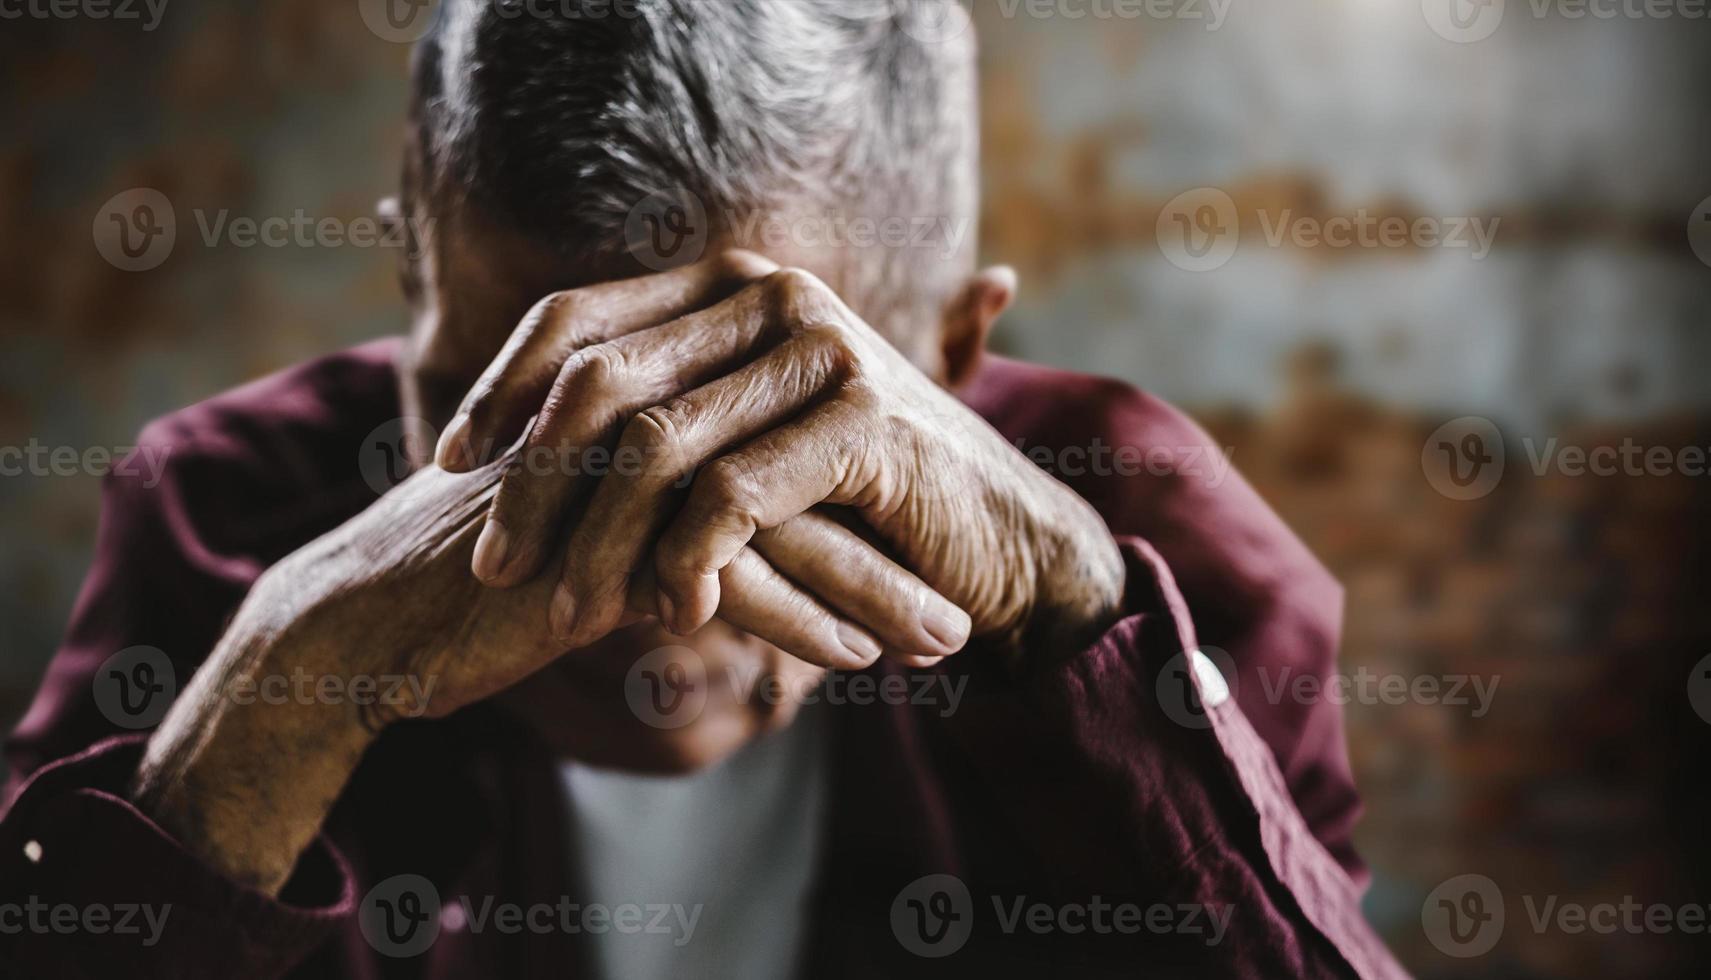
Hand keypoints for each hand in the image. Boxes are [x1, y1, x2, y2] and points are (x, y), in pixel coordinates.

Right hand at [132, 443, 957, 892]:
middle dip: (892, 539)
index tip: (934, 541)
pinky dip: (794, 622)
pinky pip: (717, 584)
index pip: (779, 433)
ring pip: (774, 528)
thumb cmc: (489, 570)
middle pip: (794, 472)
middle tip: (973, 589)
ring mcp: (613, 485)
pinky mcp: (590, 552)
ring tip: (944, 638)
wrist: (371, 616)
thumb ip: (672, 501)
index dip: (861, 491)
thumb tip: (765, 526)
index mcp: (640, 405)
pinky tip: (854, 658)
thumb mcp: (591, 521)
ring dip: (867, 587)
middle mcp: (633, 428)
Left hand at [439, 251, 1125, 657]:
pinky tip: (673, 613)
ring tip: (561, 609)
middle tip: (492, 564)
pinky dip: (689, 561)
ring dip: (596, 540)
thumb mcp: (742, 445)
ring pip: (656, 445)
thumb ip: (657, 420)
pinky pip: (735, 495)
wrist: (995, 539)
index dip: (500, 388)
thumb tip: (509, 448)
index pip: (576, 316)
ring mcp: (822, 349)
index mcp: (730, 286)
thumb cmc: (853, 502)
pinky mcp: (865, 419)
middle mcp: (771, 296)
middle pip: (599, 381)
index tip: (447, 462)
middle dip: (530, 480)